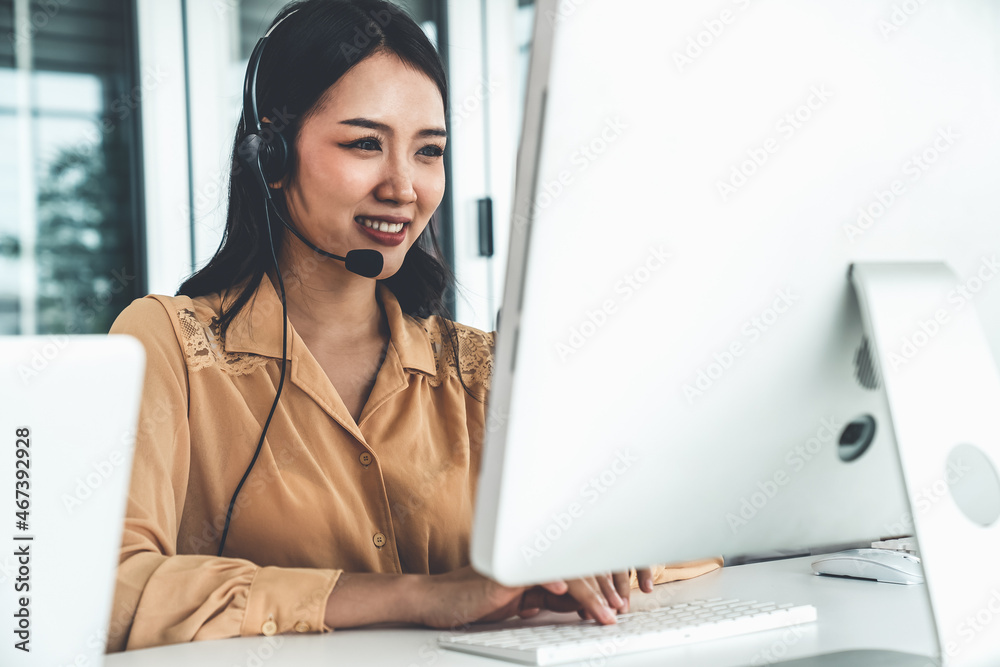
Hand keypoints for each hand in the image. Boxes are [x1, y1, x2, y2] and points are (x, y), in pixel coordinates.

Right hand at [417, 566, 654, 629]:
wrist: (436, 601)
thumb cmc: (473, 601)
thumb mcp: (520, 604)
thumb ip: (547, 600)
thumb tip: (582, 605)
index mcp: (534, 563)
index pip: (574, 570)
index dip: (599, 587)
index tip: (616, 607)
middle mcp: (527, 558)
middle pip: (573, 568)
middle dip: (601, 592)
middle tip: (617, 612)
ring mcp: (515, 564)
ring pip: (560, 572)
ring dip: (586, 594)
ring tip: (603, 612)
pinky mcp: (499, 575)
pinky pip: (529, 575)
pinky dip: (547, 581)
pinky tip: (562, 592)